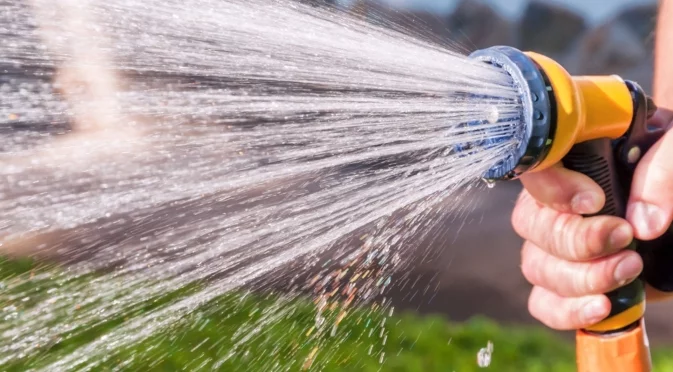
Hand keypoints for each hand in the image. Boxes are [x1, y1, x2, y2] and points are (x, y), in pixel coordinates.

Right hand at [511, 112, 672, 330]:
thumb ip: (664, 171)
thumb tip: (643, 223)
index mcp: (574, 155)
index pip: (534, 167)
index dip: (552, 189)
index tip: (593, 202)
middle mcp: (556, 199)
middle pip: (530, 224)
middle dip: (575, 240)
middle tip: (625, 238)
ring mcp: (560, 244)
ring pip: (536, 266)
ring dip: (580, 277)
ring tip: (630, 270)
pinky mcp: (573, 282)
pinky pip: (543, 301)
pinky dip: (566, 310)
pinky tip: (601, 307)